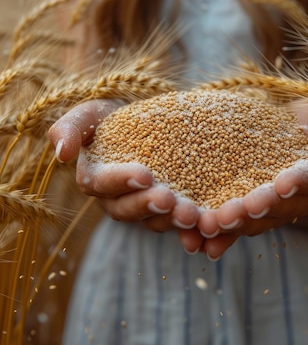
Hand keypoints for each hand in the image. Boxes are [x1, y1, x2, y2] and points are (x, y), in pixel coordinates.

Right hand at [48, 100, 203, 250]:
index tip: (144, 174)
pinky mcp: (171, 210)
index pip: (100, 185)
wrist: (149, 117)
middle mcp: (117, 200)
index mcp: (95, 179)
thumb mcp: (91, 113)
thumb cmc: (114, 115)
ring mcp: (145, 208)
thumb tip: (62, 155)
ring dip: (172, 221)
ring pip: (155, 221)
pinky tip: (208, 228)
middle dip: (148, 206)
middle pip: (128, 210)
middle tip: (169, 200)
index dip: (120, 181)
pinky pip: (179, 225)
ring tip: (192, 214)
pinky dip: (192, 231)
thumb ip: (70, 128)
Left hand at [195, 105, 307, 259]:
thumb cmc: (300, 119)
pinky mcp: (242, 214)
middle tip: (235, 210)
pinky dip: (215, 239)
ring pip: (251, 222)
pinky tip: (197, 244)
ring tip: (210, 224)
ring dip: (231, 226)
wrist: (269, 125)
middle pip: (277, 208)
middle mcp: (294, 200)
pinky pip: (230, 230)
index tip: (283, 182)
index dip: (298, 183)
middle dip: (256, 210)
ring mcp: (267, 210)